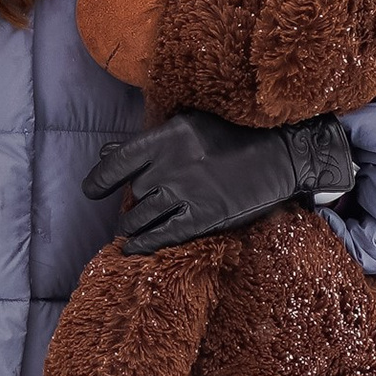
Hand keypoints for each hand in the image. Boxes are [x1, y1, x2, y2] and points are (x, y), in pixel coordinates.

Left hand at [84, 106, 354, 253]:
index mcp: (169, 135)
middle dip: (134, 201)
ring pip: (142, 214)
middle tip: (139, 207)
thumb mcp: (190, 127)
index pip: (118, 161)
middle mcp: (174, 163)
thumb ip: (149, 142)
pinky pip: (163, 234)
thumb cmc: (234, 137)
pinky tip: (134, 249)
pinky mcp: (206, 216)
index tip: (92, 191)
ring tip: (132, 229)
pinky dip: (144, 243)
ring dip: (134, 224)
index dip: (99, 180)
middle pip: (134, 191)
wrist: (282, 155)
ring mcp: (189, 191)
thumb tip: (105, 153)